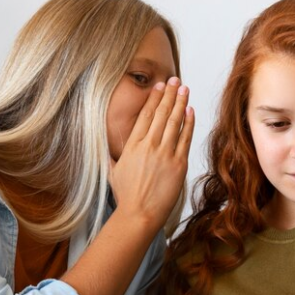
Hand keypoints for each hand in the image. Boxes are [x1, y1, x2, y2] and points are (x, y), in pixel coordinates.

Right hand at [110, 77, 193, 229]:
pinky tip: (191, 111)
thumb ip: (110, 156)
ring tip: (185, 89)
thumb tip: (103, 148)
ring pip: (174, 122)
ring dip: (180, 103)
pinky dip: (189, 123)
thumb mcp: (113, 172)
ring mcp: (165, 154)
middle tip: (175, 80)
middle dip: (169, 94)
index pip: (145, 115)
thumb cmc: (126, 196)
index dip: (153, 99)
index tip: (159, 87)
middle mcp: (149, 146)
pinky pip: (185, 138)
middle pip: (161, 113)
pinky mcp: (178, 164)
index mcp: (133, 145)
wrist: (139, 214)